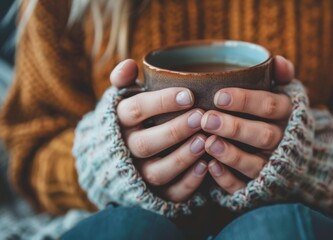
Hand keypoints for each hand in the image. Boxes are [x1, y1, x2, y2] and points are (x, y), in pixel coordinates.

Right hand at [110, 59, 207, 201]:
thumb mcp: (123, 99)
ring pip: (158, 172)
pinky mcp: (154, 193)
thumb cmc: (131, 120)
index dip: (161, 102)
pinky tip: (206, 167)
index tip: (189, 95)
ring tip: (205, 141)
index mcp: (120, 122)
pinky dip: (188, 183)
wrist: (116, 157)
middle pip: (146, 143)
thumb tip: (129, 64)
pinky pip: (170, 193)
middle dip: (175, 130)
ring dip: (183, 157)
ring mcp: (139, 174)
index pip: (135, 110)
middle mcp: (126, 150)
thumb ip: (124, 81)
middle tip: (201, 117)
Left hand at [202, 56, 294, 193]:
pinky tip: (210, 167)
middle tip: (207, 119)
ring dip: (231, 155)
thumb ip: (281, 77)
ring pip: (255, 164)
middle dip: (235, 127)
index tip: (219, 96)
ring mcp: (271, 166)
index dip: (246, 100)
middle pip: (263, 136)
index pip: (270, 106)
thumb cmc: (277, 116)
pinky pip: (245, 186)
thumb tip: (277, 62)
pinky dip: (228, 179)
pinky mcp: (259, 186)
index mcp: (288, 115)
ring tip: (208, 143)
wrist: (294, 154)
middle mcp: (282, 141)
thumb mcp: (285, 94)